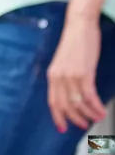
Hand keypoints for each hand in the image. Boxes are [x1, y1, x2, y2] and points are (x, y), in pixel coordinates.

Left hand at [47, 15, 106, 130]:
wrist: (79, 25)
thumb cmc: (74, 43)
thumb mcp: (64, 62)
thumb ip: (64, 78)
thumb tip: (70, 95)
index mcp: (52, 75)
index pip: (52, 102)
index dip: (58, 117)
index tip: (63, 128)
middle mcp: (59, 77)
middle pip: (66, 106)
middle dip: (76, 119)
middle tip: (85, 125)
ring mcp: (71, 75)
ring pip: (79, 104)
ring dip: (90, 114)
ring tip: (98, 116)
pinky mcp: (84, 73)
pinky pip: (90, 97)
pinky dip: (97, 107)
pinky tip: (102, 110)